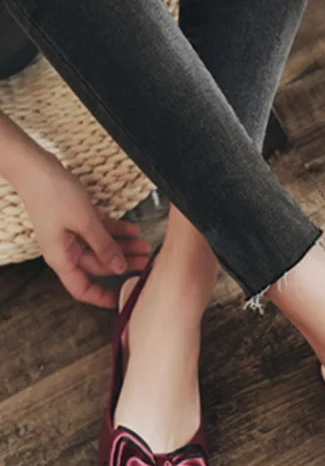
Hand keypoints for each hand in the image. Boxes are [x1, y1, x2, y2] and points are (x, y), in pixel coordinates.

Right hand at [18, 155, 150, 307]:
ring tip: (145, 245)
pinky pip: (100, 231)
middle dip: (124, 264)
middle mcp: (67, 250)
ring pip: (103, 247)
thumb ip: (104, 246)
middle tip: (146, 262)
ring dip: (124, 247)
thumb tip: (119, 268)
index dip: (100, 297)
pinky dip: (116, 231)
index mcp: (62, 258)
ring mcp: (72, 234)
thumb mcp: (85, 223)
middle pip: (99, 265)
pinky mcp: (77, 219)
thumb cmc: (53, 194)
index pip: (81, 288)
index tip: (120, 300)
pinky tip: (134, 231)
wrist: (35, 165)